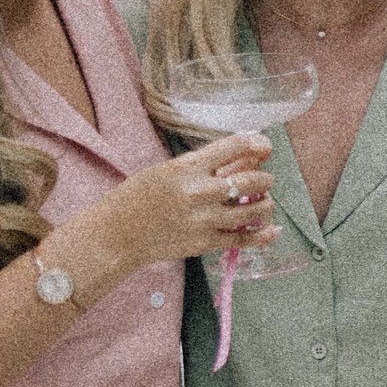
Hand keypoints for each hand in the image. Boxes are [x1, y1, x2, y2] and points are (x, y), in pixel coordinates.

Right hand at [83, 132, 278, 267]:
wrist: (114, 235)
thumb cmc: (136, 198)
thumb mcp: (166, 171)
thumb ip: (202, 166)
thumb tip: (242, 158)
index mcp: (187, 167)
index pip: (235, 146)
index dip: (258, 144)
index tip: (265, 146)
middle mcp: (200, 191)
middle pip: (254, 179)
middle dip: (264, 178)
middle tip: (262, 180)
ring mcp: (205, 219)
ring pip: (256, 209)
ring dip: (265, 204)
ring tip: (261, 202)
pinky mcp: (206, 242)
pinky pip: (245, 238)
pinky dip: (264, 235)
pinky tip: (272, 230)